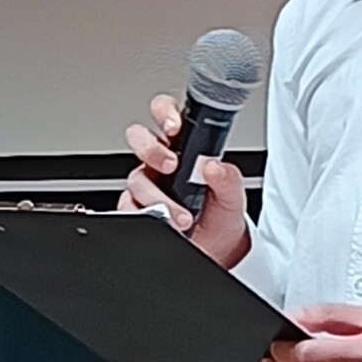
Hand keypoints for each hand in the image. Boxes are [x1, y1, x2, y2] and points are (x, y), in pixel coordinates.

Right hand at [120, 95, 249, 265]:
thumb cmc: (221, 213)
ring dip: (157, 197)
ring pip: (135, 178)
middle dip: (151, 148)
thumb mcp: (232, 195)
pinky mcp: (137, 208)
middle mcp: (160, 162)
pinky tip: (164, 222)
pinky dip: (145, 215)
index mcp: (184, 147)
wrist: (218, 248)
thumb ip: (228, 179)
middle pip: (139, 138)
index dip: (165, 113)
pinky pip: (129, 206)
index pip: (167, 115)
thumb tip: (213, 166)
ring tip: (183, 216)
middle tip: (170, 165)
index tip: (174, 126)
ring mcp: (147, 184)